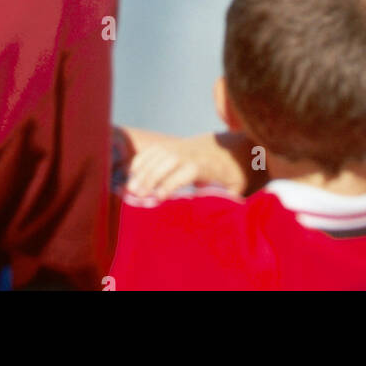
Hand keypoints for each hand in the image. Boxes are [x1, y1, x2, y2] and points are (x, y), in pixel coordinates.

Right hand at [126, 131, 258, 199]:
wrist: (235, 144)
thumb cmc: (234, 171)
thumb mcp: (236, 188)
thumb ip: (228, 202)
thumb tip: (221, 220)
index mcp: (204, 164)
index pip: (185, 171)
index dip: (171, 182)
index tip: (158, 198)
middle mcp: (190, 153)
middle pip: (166, 161)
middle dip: (150, 177)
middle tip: (136, 195)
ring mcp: (181, 147)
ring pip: (157, 154)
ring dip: (142, 169)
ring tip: (130, 188)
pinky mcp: (175, 145)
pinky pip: (155, 149)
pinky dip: (142, 159)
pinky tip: (132, 173)